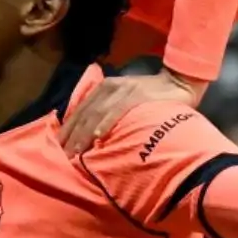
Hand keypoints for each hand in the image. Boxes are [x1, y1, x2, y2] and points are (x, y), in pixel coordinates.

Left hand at [62, 68, 201, 152]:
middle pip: (84, 114)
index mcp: (104, 88)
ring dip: (84, 134)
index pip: (80, 110)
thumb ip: (110, 111)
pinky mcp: (136, 95)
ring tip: (75, 152)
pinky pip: (117, 111)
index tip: (59, 147)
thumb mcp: (125, 98)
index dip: (68, 129)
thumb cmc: (152, 95)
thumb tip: (93, 134)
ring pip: (96, 114)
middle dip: (72, 135)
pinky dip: (106, 124)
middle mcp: (109, 87)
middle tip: (63, 156)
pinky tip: (98, 137)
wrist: (179, 81)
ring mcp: (122, 90)